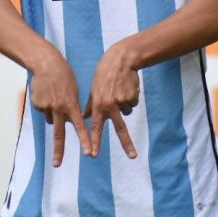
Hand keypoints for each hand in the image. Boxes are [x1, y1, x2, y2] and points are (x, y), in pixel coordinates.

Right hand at [29, 49, 91, 166]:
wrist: (46, 63)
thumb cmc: (64, 76)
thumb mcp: (74, 91)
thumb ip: (72, 107)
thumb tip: (66, 122)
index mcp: (71, 105)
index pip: (80, 126)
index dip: (85, 140)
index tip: (89, 153)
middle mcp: (59, 108)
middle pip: (59, 134)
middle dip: (59, 151)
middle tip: (57, 165)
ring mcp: (47, 107)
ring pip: (51, 119)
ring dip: (53, 113)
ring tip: (55, 96)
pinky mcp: (37, 104)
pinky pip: (42, 110)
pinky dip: (44, 104)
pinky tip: (46, 93)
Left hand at [83, 42, 139, 159]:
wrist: (121, 60)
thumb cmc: (104, 74)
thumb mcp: (93, 89)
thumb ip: (90, 105)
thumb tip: (84, 118)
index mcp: (98, 105)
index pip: (95, 127)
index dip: (94, 142)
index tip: (92, 155)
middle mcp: (110, 105)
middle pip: (120, 129)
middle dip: (127, 144)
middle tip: (133, 157)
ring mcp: (122, 101)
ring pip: (126, 113)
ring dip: (124, 105)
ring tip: (119, 90)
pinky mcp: (132, 97)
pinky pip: (132, 104)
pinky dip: (130, 98)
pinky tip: (126, 87)